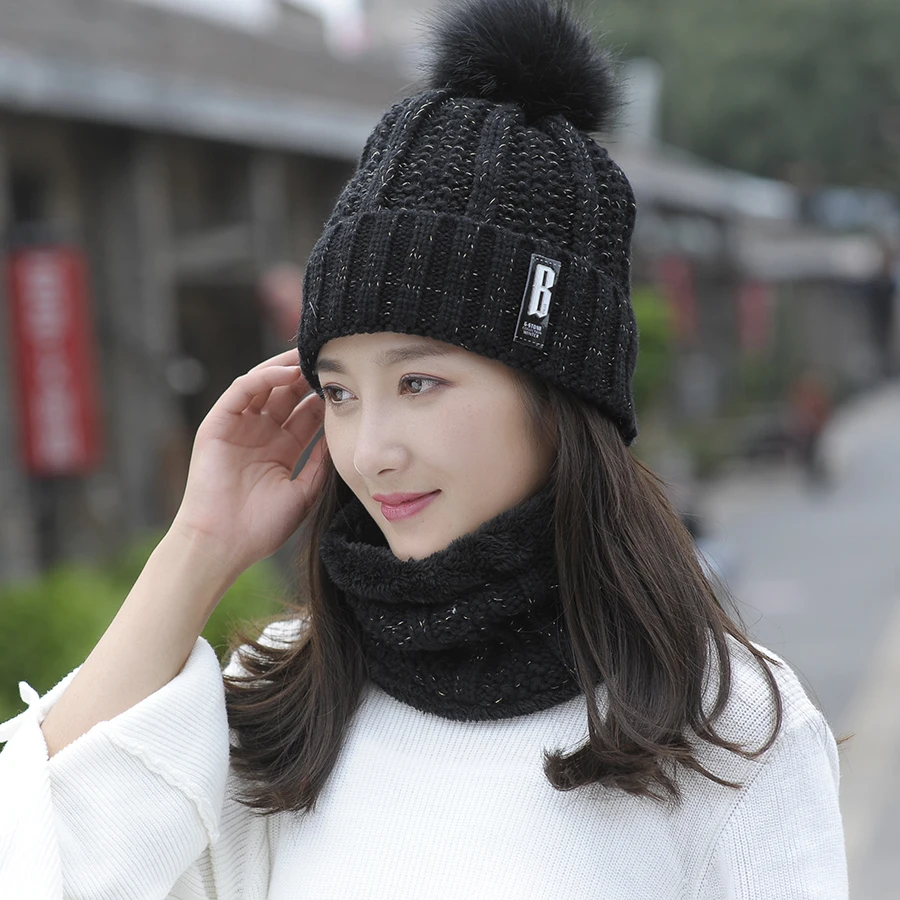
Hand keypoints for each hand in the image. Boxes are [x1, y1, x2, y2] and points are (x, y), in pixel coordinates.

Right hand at [171, 349, 327, 576]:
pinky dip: (264, 378)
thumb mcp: (304, 491)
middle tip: (332, 359)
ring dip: (287, 368)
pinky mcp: (217, 425)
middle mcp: (260, 434)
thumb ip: (322, 463)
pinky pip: (242, 391)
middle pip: (287, 394)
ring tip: (312, 356)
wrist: (223, 544)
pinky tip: (288, 373)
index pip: (306, 414)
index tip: (350, 384)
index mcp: (281, 450)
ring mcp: (238, 427)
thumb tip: (343, 434)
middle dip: (309, 376)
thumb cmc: (262, 526)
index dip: (326, 398)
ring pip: (264, 385)